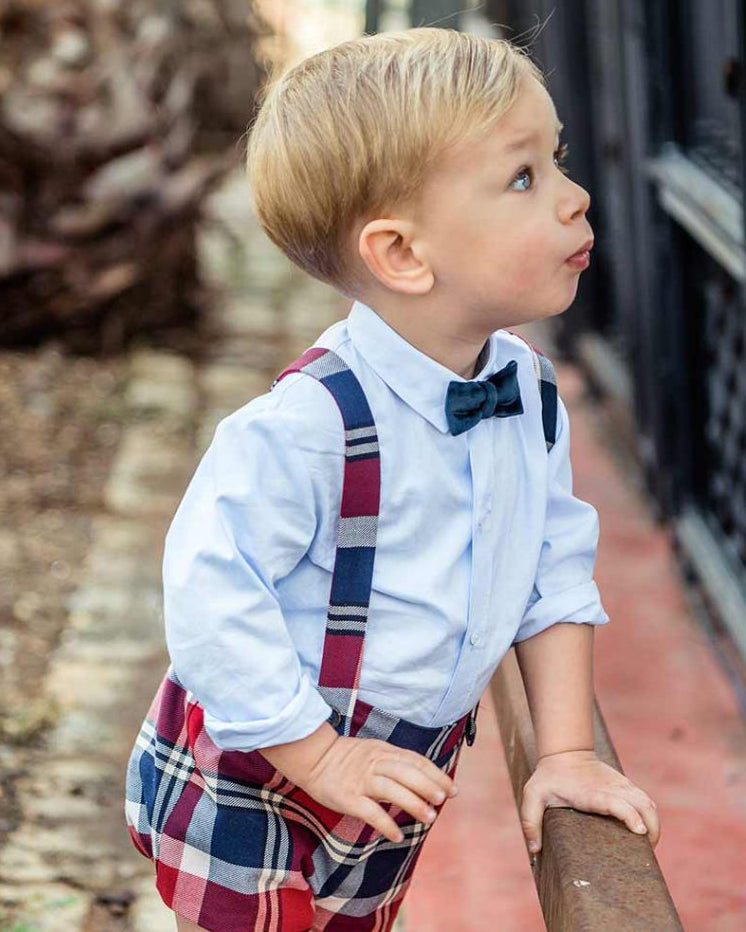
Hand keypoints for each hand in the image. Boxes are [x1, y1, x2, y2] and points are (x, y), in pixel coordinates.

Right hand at [298, 734, 458, 842]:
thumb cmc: (346, 758)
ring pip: (392, 789)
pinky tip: (396, 835)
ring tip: (430, 817)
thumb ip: (396, 763)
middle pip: (407, 772)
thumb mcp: (374, 752)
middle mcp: (374, 763)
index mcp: (383, 751)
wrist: (313, 758)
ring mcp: (361, 779)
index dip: (435, 774)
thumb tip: (423, 780)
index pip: (415, 760)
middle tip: (444, 800)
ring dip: (413, 803)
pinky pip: (369, 811)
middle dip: (429, 785)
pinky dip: (385, 823)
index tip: (452, 789)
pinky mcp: (347, 797)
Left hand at [520, 749, 659, 854]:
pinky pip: (646, 801)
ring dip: (654, 824)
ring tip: (648, 848)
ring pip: (648, 802)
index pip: (617, 802)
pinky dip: (651, 817)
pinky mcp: (625, 787)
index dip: (630, 816)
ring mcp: (620, 786)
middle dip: (652, 828)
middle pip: (643, 804)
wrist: (565, 752)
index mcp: (591, 793)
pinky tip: (645, 834)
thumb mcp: (532, 795)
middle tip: (647, 853)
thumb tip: (534, 850)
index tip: (639, 832)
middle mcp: (611, 788)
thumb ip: (530, 821)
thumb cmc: (548, 777)